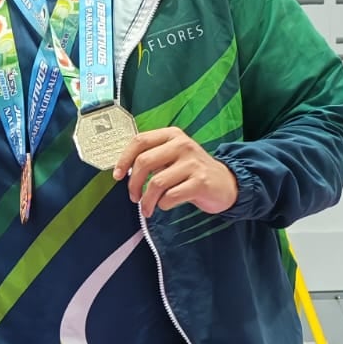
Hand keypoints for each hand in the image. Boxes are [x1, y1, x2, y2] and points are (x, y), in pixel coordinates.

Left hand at [112, 126, 238, 217]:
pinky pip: (171, 196)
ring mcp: (193, 163)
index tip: (117, 176)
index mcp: (172, 135)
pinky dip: (163, 205)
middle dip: (133, 184)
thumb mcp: (173, 157)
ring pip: (156, 183)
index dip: (123, 159)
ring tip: (148, 208)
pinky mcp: (200, 182)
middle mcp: (182, 145)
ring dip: (147, 201)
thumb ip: (152, 157)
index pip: (139, 141)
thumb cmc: (192, 172)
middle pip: (144, 162)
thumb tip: (122, 170)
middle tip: (134, 197)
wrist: (225, 183)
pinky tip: (166, 205)